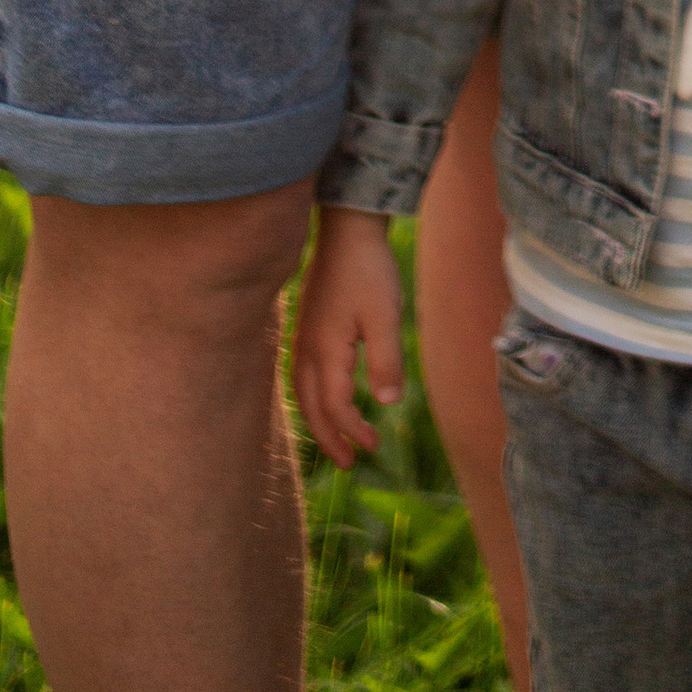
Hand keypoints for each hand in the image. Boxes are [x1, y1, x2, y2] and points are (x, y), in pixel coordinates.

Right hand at [292, 207, 406, 468]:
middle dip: (329, 437)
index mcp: (325, 351)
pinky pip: (304, 374)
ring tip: (337, 437)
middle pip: (312, 407)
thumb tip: (387, 405)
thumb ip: (386, 362)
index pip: (335, 406)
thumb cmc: (369, 270)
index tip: (373, 446)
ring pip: (304, 392)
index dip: (352, 430)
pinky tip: (327, 395)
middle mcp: (307, 349)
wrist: (348, 228)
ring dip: (320, 419)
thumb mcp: (385, 316)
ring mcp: (303, 336)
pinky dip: (314, 395)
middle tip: (349, 462)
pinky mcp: (307, 325)